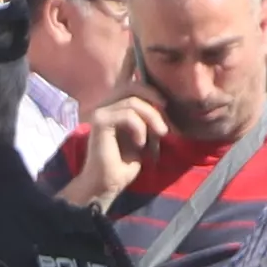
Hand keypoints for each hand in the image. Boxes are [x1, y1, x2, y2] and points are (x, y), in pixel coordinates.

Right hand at [57, 93, 180, 209]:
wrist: (108, 184)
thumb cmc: (125, 163)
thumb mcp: (144, 135)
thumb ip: (148, 118)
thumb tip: (163, 103)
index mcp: (114, 106)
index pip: (129, 82)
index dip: (145, 82)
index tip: (162, 97)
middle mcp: (105, 105)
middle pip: (133, 86)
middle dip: (154, 98)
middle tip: (166, 114)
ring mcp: (100, 112)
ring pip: (133, 101)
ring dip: (152, 117)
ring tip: (160, 134)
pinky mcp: (99, 121)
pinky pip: (127, 115)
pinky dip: (139, 128)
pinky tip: (140, 143)